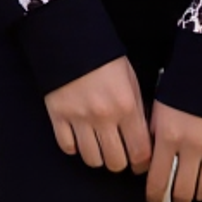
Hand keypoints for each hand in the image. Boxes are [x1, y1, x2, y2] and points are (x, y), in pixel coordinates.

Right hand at [44, 57, 151, 174]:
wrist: (72, 39)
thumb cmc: (105, 58)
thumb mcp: (131, 80)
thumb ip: (137, 109)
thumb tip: (143, 136)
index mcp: (126, 106)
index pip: (140, 151)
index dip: (143, 163)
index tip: (141, 162)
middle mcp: (104, 117)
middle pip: (115, 162)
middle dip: (121, 162)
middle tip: (120, 154)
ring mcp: (79, 119)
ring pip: (92, 160)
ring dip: (98, 157)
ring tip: (100, 146)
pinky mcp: (58, 117)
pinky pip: (68, 148)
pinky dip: (75, 147)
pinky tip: (81, 137)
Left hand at [146, 100, 201, 201]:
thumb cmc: (185, 78)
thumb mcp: (159, 104)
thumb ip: (155, 132)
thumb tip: (148, 153)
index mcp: (169, 136)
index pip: (157, 179)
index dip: (154, 197)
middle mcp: (191, 146)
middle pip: (184, 190)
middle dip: (178, 201)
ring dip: (200, 195)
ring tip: (197, 195)